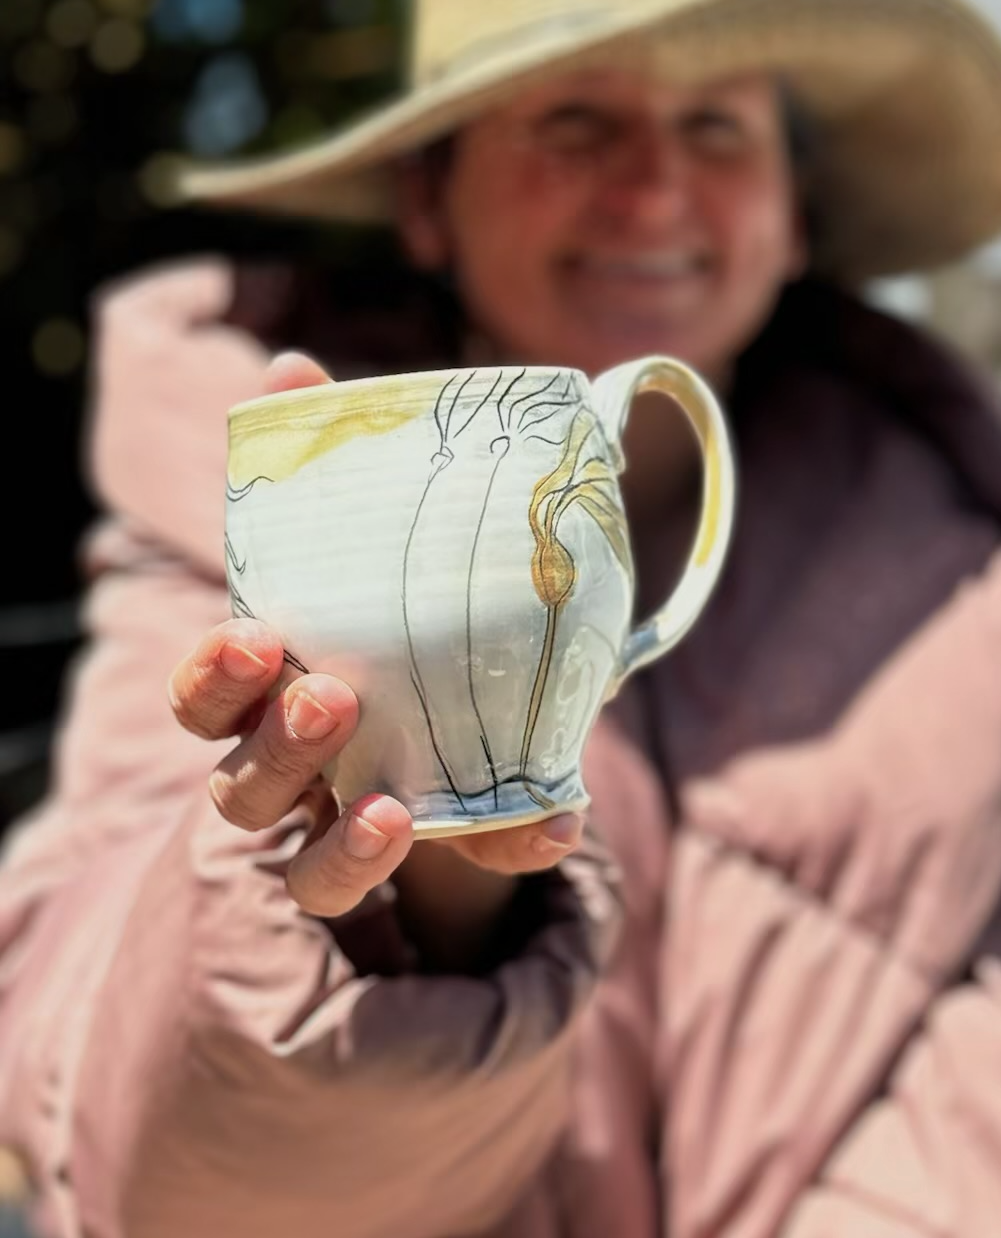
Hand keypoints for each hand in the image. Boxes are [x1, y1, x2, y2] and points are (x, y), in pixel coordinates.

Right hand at [167, 350, 583, 926]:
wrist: (460, 710)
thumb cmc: (385, 615)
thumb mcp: (360, 543)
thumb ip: (323, 462)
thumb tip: (287, 366)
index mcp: (269, 689)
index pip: (204, 700)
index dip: (214, 678)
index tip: (255, 632)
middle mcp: (294, 770)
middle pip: (241, 789)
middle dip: (276, 746)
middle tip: (331, 695)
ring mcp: (358, 824)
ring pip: (313, 870)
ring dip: (348, 843)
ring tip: (396, 807)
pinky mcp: (447, 850)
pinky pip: (469, 869)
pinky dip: (511, 847)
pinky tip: (558, 816)